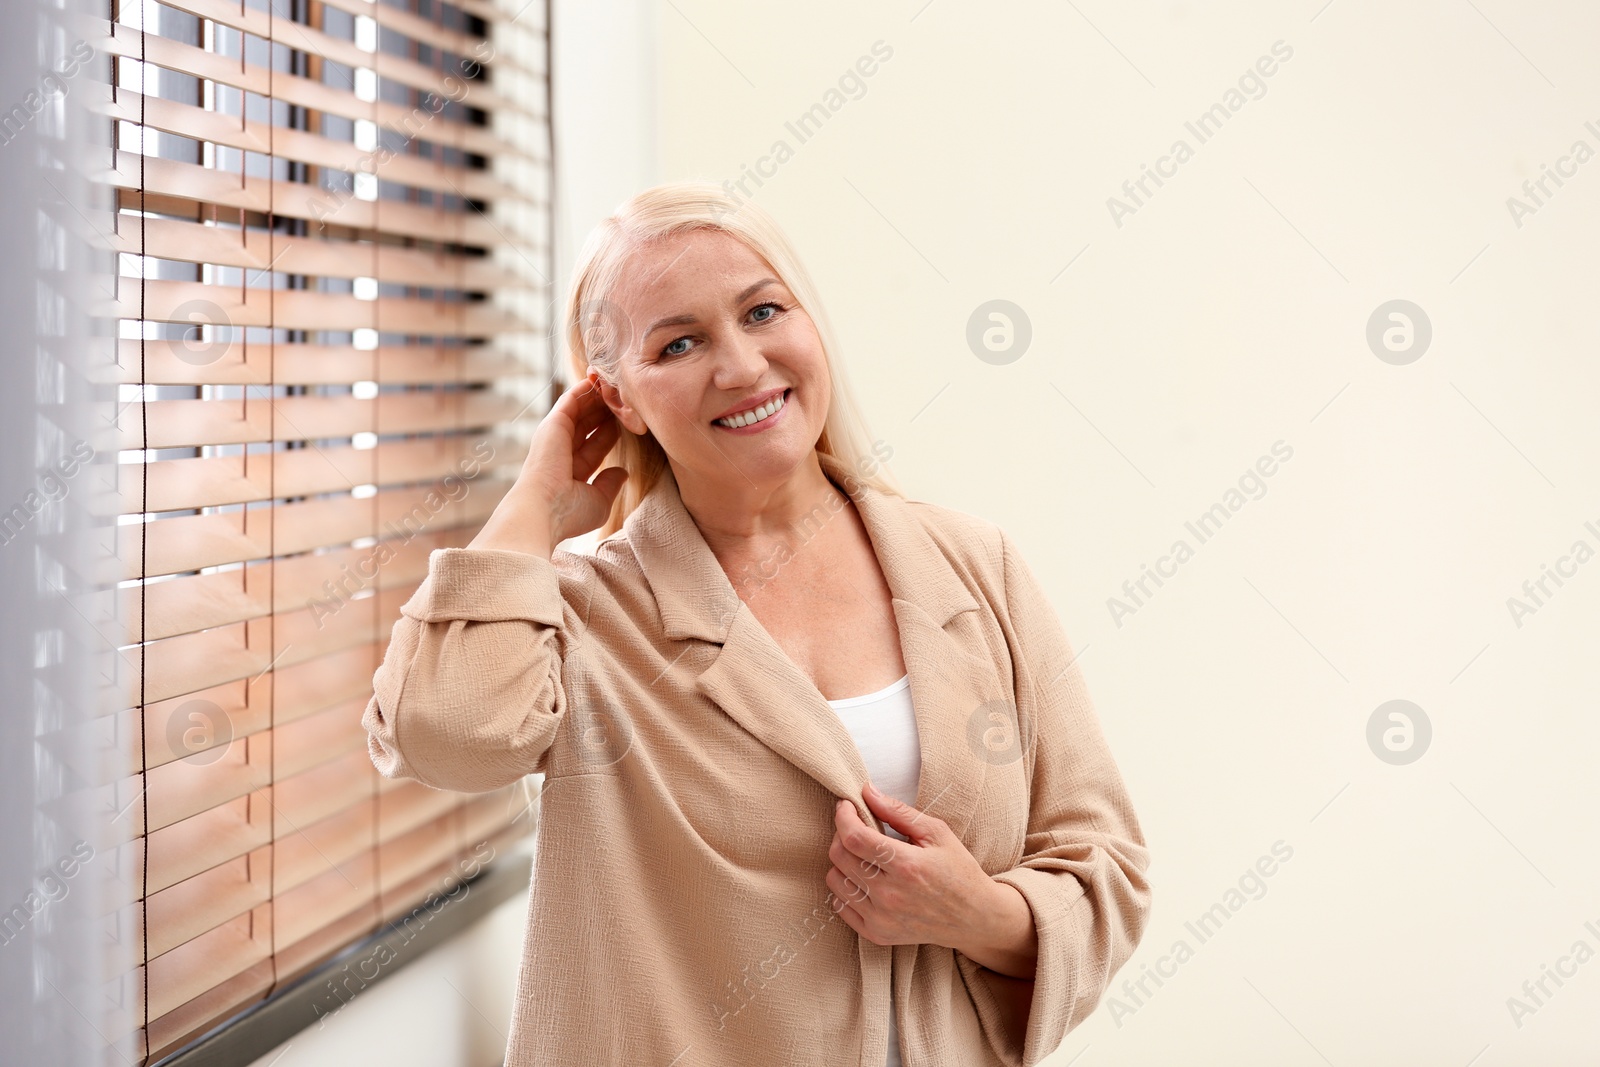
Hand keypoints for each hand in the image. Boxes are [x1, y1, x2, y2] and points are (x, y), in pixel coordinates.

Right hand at [468, 370, 628, 555]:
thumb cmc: (569, 513)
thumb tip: (622, 472)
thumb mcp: (599, 502)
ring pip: (581, 410)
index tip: (629, 421)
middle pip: (588, 424)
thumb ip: (610, 485)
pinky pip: (571, 399)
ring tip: (617, 383)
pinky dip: (585, 388)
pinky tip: (600, 378)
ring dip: (598, 396)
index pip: (595, 445)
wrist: (544, 510)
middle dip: (605, 411)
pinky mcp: (553, 423)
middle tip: (625, 397)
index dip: (611, 432)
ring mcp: (556, 436)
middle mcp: (561, 452)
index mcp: (571, 471)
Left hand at [824, 782, 1037, 977]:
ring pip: (834, 880)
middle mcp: (890, 895)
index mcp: (906, 865)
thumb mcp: (937, 833)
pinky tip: (862, 878)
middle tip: (856, 826)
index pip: (854, 837)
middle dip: (841, 833)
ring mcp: (881, 918)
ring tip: (861, 854)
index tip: (846, 805)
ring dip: (842, 860)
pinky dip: (845, 888)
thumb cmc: (958, 870)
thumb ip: (899, 811)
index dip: (843, 816)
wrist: (974, 918)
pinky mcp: (876, 934)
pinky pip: (840, 905)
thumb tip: (867, 792)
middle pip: (839, 856)